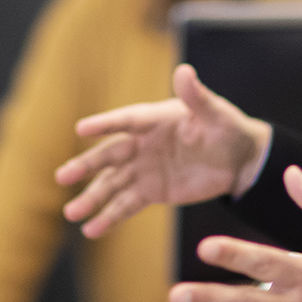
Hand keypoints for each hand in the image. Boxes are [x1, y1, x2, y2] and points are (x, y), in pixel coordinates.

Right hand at [57, 64, 270, 238]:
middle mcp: (142, 143)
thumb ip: (197, 97)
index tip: (81, 128)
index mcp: (154, 119)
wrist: (238, 160)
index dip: (105, 124)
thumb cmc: (227, 128)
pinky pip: (126, 205)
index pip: (125, 121)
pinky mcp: (151, 191)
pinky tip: (91, 230)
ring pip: (111, 184)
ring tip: (71, 213)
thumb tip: (184, 71)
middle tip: (62, 176)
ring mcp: (143, 169)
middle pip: (109, 155)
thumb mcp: (216, 114)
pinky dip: (109, 217)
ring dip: (91, 198)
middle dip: (86, 166)